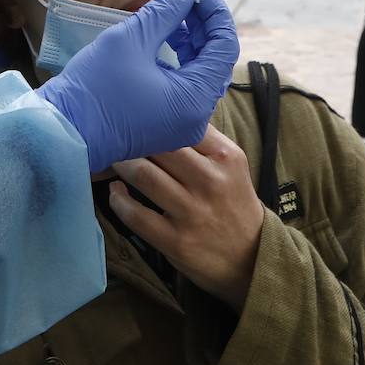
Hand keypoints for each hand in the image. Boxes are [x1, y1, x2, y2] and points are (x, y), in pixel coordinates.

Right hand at [40, 0, 238, 173]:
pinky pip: (185, 87)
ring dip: (192, 41)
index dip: (214, 11)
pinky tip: (164, 39)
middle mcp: (196, 116)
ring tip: (173, 16)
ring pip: (201, 73)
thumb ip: (164, 13)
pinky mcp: (166, 124)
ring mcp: (182, 123)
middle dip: (203, 25)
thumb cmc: (94, 87)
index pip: (224, 46)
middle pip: (216, 60)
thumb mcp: (130, 40)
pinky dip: (180, 61)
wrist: (63, 132)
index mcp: (194, 99)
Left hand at [108, 125, 264, 311]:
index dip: (153, 116)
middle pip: (159, 146)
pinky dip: (118, 199)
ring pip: (143, 175)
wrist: (251, 258)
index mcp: (225, 157)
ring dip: (120, 164)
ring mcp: (192, 212)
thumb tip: (163, 106)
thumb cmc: (233, 202)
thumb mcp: (231, 164)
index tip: (134, 114)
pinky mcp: (176, 240)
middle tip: (115, 133)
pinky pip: (135, 214)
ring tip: (113, 158)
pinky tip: (115, 191)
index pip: (182, 124)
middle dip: (132, 137)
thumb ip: (202, 138)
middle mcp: (210, 181)